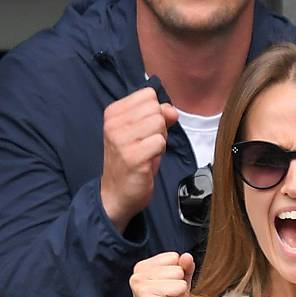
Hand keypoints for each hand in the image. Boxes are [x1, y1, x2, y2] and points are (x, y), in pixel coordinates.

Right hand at [100, 88, 177, 231]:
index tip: (145, 130)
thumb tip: (172, 110)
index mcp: (113, 112)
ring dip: (160, 139)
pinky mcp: (132, 156)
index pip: (148, 95)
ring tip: (147, 151)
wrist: (117, 193)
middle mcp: (113, 123)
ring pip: (159, 123)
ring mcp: (121, 139)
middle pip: (156, 109)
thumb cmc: (132, 159)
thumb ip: (160, 116)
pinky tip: (148, 160)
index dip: (155, 112)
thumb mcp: (144, 132)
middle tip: (147, 143)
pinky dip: (160, 151)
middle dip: (160, 127)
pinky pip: (160, 142)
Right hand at [129, 252, 193, 296]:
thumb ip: (185, 268)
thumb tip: (187, 256)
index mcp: (142, 268)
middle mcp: (138, 277)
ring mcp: (142, 291)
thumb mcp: (178, 283)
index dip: (178, 274)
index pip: (175, 257)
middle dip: (179, 288)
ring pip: (181, 286)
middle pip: (179, 271)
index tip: (166, 288)